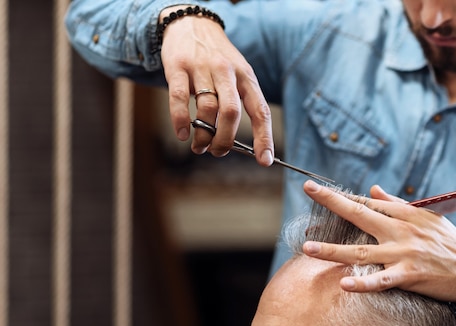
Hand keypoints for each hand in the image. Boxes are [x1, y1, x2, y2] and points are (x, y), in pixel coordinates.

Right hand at [159, 6, 273, 165]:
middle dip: (226, 140)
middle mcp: (226, 71)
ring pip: (206, 109)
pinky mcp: (177, 67)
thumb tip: (236, 142)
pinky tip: (182, 133)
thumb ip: (239, 103)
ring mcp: (201, 68)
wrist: (191, 23)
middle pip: (231, 113)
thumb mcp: (237, 74)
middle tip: (218, 151)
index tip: (264, 160)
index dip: (264, 138)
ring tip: (200, 146)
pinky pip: (180, 98)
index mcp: (246, 77)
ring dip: (203, 135)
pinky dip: (181, 121)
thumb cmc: (217, 59)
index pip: (260, 111)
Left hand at [301, 181, 455, 305]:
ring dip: (333, 250)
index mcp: (405, 214)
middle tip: (309, 189)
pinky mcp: (410, 275)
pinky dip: (364, 283)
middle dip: (332, 201)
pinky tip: (345, 284)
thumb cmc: (449, 243)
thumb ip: (396, 204)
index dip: (341, 196)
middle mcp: (401, 230)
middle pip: (360, 214)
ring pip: (361, 251)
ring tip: (308, 247)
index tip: (317, 188)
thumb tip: (373, 190)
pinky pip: (382, 280)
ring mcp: (404, 253)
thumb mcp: (427, 216)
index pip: (367, 202)